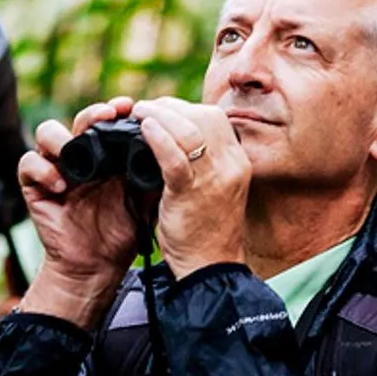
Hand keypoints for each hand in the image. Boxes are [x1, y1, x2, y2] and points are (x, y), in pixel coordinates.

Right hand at [17, 98, 143, 325]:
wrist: (98, 265)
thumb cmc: (122, 231)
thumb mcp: (146, 200)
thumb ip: (156, 174)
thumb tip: (180, 148)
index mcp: (107, 155)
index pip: (107, 122)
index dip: (114, 110)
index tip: (129, 106)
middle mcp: (80, 157)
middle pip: (78, 121)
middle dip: (92, 114)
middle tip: (108, 116)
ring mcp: (56, 170)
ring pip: (46, 133)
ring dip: (59, 136)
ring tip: (72, 149)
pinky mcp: (36, 188)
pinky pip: (28, 164)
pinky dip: (42, 169)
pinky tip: (60, 185)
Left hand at [132, 97, 248, 278]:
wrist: (209, 268)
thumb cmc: (206, 231)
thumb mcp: (215, 189)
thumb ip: (205, 162)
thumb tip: (177, 136)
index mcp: (238, 162)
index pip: (215, 118)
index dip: (186, 108)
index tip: (162, 110)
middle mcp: (231, 166)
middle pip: (203, 117)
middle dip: (170, 107)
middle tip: (145, 109)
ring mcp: (213, 179)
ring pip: (189, 130)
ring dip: (160, 115)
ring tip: (138, 112)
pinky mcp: (192, 194)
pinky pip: (175, 158)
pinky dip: (158, 138)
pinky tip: (144, 128)